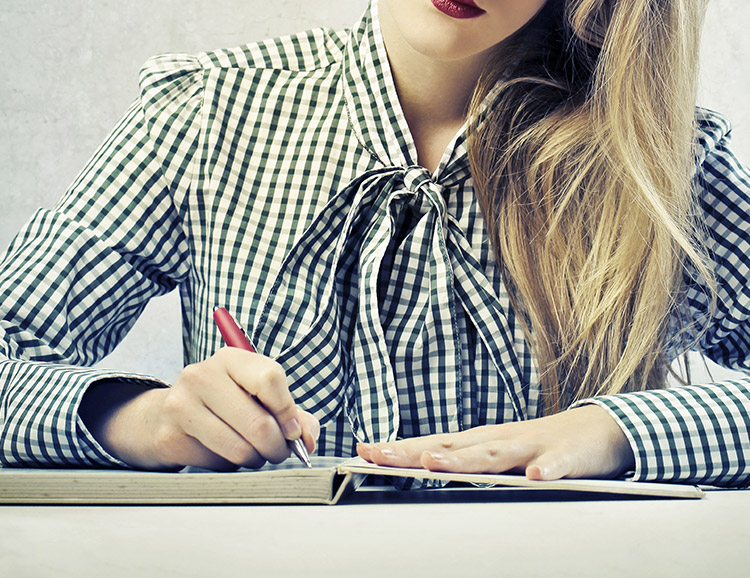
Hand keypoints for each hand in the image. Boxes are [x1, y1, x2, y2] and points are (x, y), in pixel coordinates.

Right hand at [80, 347, 318, 470]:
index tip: (293, 430)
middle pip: (259, 423)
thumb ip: (292, 415)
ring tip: (254, 454)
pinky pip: (216, 463)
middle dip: (277, 447)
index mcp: (231, 359)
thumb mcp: (258, 398)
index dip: (288, 411)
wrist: (165, 416)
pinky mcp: (170, 436)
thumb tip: (308, 439)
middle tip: (278, 452)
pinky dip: (229, 466)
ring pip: (240, 448)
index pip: (270, 379)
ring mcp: (182, 404)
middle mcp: (203, 375)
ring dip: (256, 460)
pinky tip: (222, 453)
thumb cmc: (225, 404)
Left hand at [356, 405, 634, 479]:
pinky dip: (544, 469)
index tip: (363, 451)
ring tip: (434, 464)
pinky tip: (534, 476)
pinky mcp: (564, 456)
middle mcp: (497, 440)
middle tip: (380, 457)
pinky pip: (554, 464)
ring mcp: (530, 446)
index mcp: (480, 441)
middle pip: (451, 447)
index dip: (399, 449)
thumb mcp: (496, 453)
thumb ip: (464, 462)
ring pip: (494, 454)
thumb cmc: (538, 444)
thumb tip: (422, 467)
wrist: (597, 429)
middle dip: (414, 453)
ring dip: (464, 459)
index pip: (432, 444)